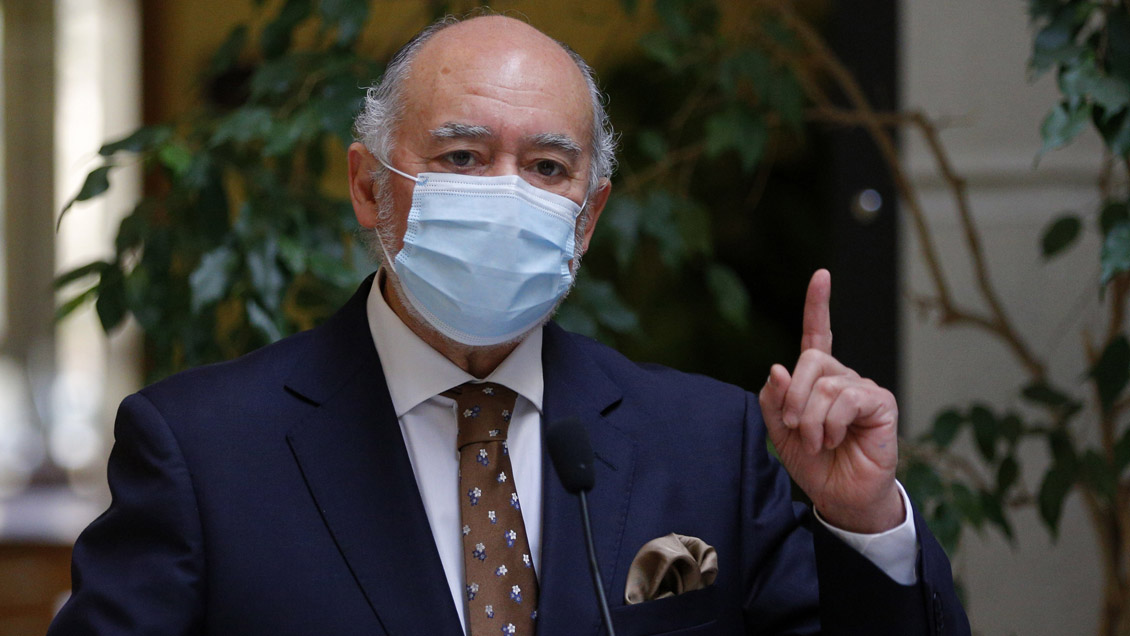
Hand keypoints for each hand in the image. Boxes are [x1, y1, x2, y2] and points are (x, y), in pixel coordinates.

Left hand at [758, 269, 903, 532]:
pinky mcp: (881, 403)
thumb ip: (774, 400)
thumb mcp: (781, 432)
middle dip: (794, 396)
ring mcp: (863, 388)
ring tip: (819, 442)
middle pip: (811, 360)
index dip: (819, 305)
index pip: (818, 334)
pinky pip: (847, 398)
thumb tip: (777, 368)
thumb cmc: (814, 463)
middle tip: (796, 427)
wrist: (840, 496)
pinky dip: (833, 423)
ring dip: (812, 419)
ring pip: (826, 384)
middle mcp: (842, 377)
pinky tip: (837, 439)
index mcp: (817, 379)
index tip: (822, 276)